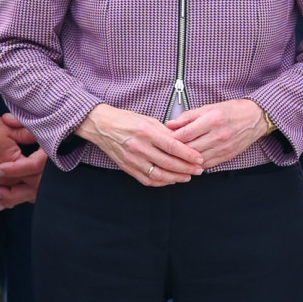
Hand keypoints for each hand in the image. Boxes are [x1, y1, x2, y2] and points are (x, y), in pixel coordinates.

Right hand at [0, 110, 44, 209]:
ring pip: (10, 195)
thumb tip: (41, 138)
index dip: (42, 171)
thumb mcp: (6, 127)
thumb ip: (25, 135)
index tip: (45, 166)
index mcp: (12, 161)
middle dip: (33, 185)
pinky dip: (1, 197)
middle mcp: (2, 178)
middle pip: (24, 187)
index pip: (34, 173)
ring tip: (25, 188)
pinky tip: (5, 193)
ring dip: (18, 192)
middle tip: (40, 181)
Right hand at [74, 103, 203, 186]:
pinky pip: (147, 179)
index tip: (199, 159)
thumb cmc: (126, 120)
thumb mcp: (148, 119)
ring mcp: (132, 159)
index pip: (172, 146)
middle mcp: (139, 146)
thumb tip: (183, 142)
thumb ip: (165, 132)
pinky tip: (170, 180)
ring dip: (176, 178)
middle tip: (198, 170)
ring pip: (159, 174)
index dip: (188, 155)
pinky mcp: (127, 167)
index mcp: (146, 131)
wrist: (102, 126)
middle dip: (186, 168)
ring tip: (187, 177)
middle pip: (168, 162)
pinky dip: (161, 182)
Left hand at [166, 98, 268, 167]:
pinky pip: (207, 164)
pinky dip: (196, 164)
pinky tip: (189, 161)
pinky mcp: (227, 156)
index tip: (163, 139)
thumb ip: (187, 116)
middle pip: (189, 148)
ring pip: (197, 159)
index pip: (185, 134)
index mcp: (212, 120)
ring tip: (175, 157)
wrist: (254, 118)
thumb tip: (169, 124)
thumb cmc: (231, 110)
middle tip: (165, 150)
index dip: (171, 138)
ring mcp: (223, 147)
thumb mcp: (208, 107)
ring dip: (185, 160)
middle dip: (175, 151)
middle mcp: (218, 135)